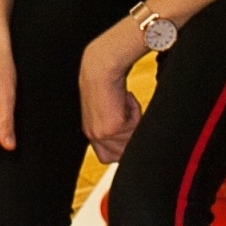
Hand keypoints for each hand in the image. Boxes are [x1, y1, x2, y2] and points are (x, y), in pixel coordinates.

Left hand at [79, 25, 146, 162]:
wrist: (100, 67)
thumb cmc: (104, 82)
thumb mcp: (106, 109)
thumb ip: (113, 125)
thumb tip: (131, 139)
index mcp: (90, 131)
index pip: (106, 157)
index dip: (120, 150)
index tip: (128, 134)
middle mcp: (94, 135)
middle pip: (122, 154)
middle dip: (131, 135)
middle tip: (129, 114)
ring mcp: (103, 133)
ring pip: (132, 139)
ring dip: (134, 119)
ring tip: (125, 101)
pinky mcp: (114, 126)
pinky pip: (136, 125)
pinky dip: (135, 109)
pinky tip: (126, 96)